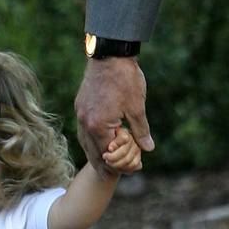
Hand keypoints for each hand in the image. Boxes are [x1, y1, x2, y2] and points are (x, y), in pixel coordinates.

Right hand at [75, 57, 152, 179]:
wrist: (109, 52)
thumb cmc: (125, 78)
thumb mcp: (137, 107)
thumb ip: (140, 130)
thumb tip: (148, 149)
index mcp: (99, 126)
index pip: (107, 156)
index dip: (119, 165)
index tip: (129, 170)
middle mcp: (86, 123)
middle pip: (93, 154)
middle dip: (104, 166)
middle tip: (111, 176)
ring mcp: (81, 115)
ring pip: (86, 143)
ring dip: (95, 155)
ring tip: (103, 165)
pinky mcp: (80, 106)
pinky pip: (84, 131)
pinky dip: (91, 141)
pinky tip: (97, 143)